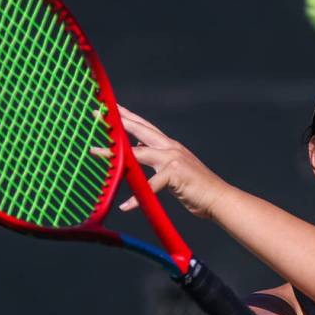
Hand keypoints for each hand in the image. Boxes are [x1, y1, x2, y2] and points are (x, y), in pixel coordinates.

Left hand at [91, 104, 231, 219]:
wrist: (219, 198)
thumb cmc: (196, 187)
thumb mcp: (174, 168)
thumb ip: (157, 158)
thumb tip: (139, 147)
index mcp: (170, 145)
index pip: (144, 125)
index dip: (126, 116)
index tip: (109, 107)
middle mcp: (170, 147)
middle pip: (139, 129)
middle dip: (117, 120)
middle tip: (97, 113)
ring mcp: (173, 159)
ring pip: (137, 152)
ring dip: (114, 153)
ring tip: (95, 151)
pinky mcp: (174, 175)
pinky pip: (150, 186)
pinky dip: (137, 198)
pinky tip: (125, 207)